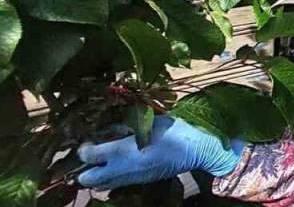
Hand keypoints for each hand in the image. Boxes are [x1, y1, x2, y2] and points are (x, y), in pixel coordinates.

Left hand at [77, 116, 242, 189]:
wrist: (197, 151)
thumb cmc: (175, 132)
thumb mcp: (150, 122)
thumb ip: (128, 125)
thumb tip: (110, 126)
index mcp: (123, 150)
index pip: (88, 155)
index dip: (84, 148)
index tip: (89, 140)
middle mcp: (122, 168)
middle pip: (87, 179)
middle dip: (83, 169)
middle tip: (92, 156)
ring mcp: (131, 178)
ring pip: (100, 185)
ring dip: (97, 175)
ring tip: (104, 161)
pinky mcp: (140, 182)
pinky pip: (116, 184)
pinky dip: (112, 177)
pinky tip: (120, 165)